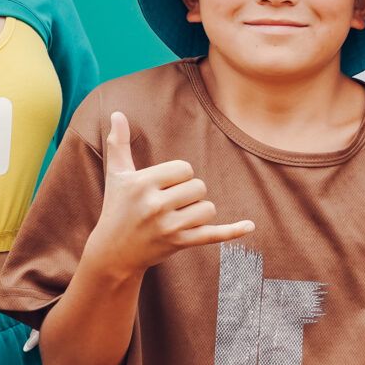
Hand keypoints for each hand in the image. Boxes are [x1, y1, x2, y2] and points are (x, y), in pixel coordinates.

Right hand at [84, 110, 255, 277]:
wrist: (114, 252)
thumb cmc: (117, 208)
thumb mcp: (116, 175)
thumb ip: (118, 143)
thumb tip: (117, 113)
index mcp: (142, 184)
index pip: (185, 168)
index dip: (179, 176)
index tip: (163, 187)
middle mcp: (155, 205)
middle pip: (199, 187)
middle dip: (189, 194)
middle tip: (168, 204)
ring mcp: (168, 227)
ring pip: (207, 208)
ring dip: (198, 211)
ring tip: (177, 217)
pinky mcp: (179, 243)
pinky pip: (212, 235)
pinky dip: (232, 231)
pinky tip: (250, 226)